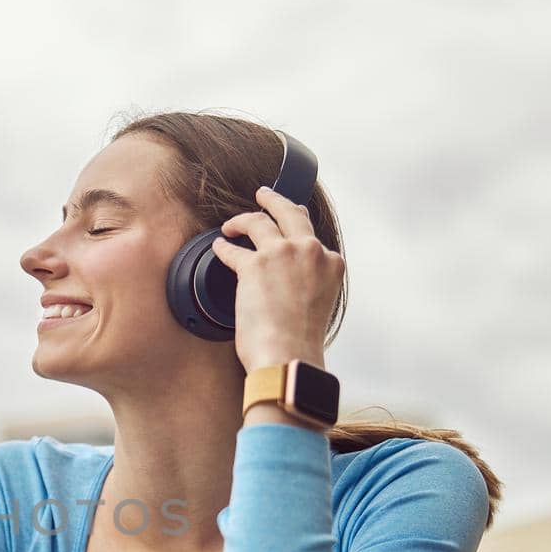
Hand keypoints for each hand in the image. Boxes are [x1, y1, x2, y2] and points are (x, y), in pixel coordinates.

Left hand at [210, 185, 342, 373]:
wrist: (289, 355)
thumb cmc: (301, 342)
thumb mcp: (321, 305)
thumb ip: (311, 284)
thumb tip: (293, 283)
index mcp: (332, 264)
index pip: (313, 239)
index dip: (296, 234)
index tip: (286, 234)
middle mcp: (311, 251)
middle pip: (291, 213)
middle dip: (275, 201)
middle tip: (263, 196)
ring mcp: (283, 254)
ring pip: (260, 221)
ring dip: (242, 219)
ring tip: (232, 223)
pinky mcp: (254, 265)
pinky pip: (233, 249)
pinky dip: (223, 247)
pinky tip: (218, 246)